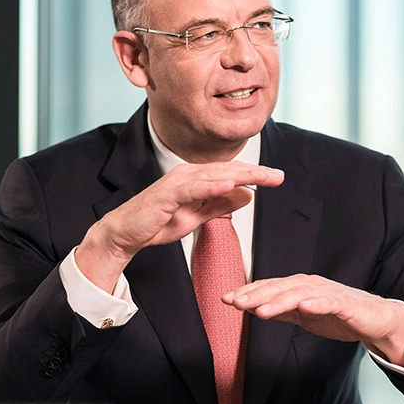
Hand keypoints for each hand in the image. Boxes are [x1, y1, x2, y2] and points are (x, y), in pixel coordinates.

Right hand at [75, 162, 284, 292]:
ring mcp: (176, 181)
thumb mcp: (196, 217)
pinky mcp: (166, 193)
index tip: (276, 177)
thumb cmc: (157, 223)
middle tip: (278, 176)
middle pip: (226, 170)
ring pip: (214, 175)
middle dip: (254, 172)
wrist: (125, 233)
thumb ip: (220, 206)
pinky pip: (193, 188)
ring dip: (239, 175)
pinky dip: (212, 185)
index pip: (229, 174)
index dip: (254, 175)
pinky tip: (230, 184)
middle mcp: (187, 174)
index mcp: (195, 179)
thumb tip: (247, 196)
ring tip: (262, 176)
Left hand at [222, 274, 403, 367]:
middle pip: (280, 287)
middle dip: (257, 294)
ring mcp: (329, 292)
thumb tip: (254, 309)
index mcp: (300, 287)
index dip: (248, 292)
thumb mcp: (304, 315)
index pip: (270, 287)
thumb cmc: (340, 315)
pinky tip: (304, 306)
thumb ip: (282, 311)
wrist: (376, 320)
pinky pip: (330, 301)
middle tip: (235, 302)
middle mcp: (312, 285)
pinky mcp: (346, 303)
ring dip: (280, 301)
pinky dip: (317, 303)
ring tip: (261, 311)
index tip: (225, 299)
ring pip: (300, 293)